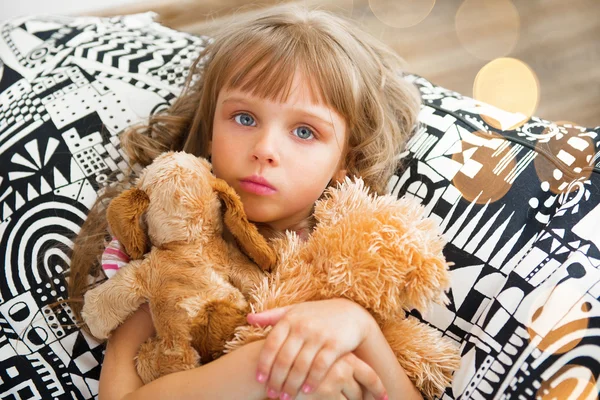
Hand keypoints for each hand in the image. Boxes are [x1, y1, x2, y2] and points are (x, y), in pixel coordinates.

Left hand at [247, 298, 374, 398]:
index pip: (271, 345)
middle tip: (272, 395)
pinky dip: (312, 381)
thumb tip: (248, 318)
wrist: (351, 313)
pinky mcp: (335, 345)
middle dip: (276, 380)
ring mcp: (319, 335)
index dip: (264, 365)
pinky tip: (306, 392)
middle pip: (284, 359)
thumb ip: (272, 316)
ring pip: (301, 366)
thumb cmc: (317, 315)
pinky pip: (320, 367)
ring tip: (286, 397)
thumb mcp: (294, 311)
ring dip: (291, 385)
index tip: (260, 380)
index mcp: (289, 319)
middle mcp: (303, 326)